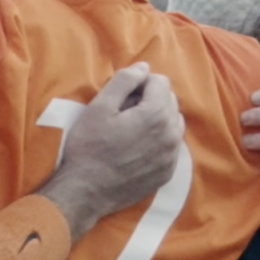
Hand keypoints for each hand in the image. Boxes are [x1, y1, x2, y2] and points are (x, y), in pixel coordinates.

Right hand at [34, 63, 184, 222]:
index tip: (122, 95)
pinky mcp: (167, 172)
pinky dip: (159, 141)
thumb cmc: (88, 147)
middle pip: (170, 101)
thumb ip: (124, 81)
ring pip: (173, 124)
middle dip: (151, 99)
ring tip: (132, 130)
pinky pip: (171, 147)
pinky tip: (137, 148)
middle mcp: (172, 133)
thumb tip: (143, 67)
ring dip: (157, 120)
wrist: (85, 191)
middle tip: (124, 112)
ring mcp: (172, 155)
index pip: (160, 82)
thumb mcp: (99, 107)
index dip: (140, 83)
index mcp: (157, 113)